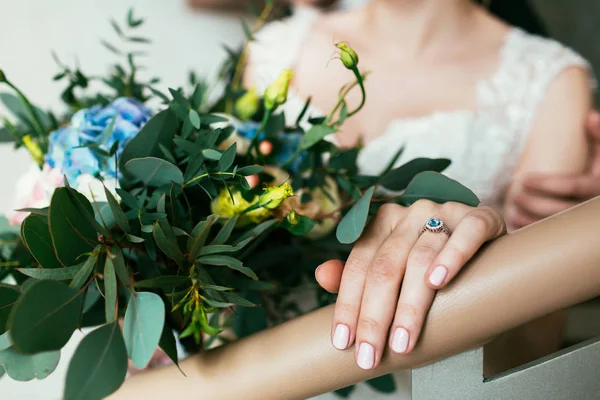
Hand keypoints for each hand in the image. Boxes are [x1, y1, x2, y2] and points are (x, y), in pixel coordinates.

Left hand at [316, 200, 505, 369]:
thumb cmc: (435, 270)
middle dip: (375, 316)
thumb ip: (359, 277)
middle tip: (371, 354)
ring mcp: (445, 212)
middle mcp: (409, 214)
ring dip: (409, 304)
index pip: (358, 265)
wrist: (491, 260)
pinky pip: (464, 235)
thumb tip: (321, 275)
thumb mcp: (396, 276)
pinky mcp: (480, 218)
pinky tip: (437, 282)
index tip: (344, 342)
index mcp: (382, 224)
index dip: (348, 304)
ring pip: (420, 258)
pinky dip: (450, 257)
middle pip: (385, 266)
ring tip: (402, 340)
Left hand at [508, 111, 599, 228]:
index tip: (523, 179)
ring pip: (557, 227)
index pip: (575, 186)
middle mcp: (592, 209)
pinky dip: (534, 231)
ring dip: (531, 220)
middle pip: (563, 210)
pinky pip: (553, 236)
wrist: (598, 205)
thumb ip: (599, 136)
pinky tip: (517, 223)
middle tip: (514, 195)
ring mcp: (584, 224)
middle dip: (536, 204)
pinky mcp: (574, 232)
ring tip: (511, 210)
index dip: (548, 183)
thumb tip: (590, 117)